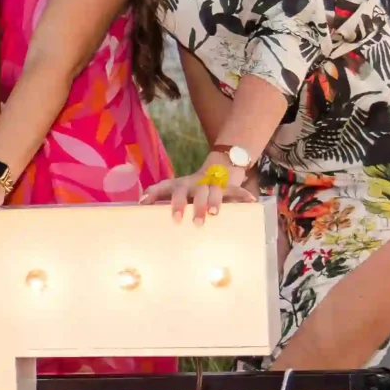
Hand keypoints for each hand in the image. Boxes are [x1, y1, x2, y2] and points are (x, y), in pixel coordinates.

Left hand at [139, 165, 257, 223]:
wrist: (218, 166)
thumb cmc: (189, 187)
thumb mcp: (172, 188)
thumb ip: (156, 195)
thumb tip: (137, 205)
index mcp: (180, 185)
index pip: (168, 189)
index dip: (164, 199)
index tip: (163, 213)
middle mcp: (195, 183)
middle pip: (193, 192)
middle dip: (193, 206)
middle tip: (192, 222)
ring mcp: (212, 183)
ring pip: (213, 191)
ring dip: (214, 202)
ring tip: (215, 214)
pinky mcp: (228, 185)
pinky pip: (236, 190)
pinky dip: (243, 195)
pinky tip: (251, 202)